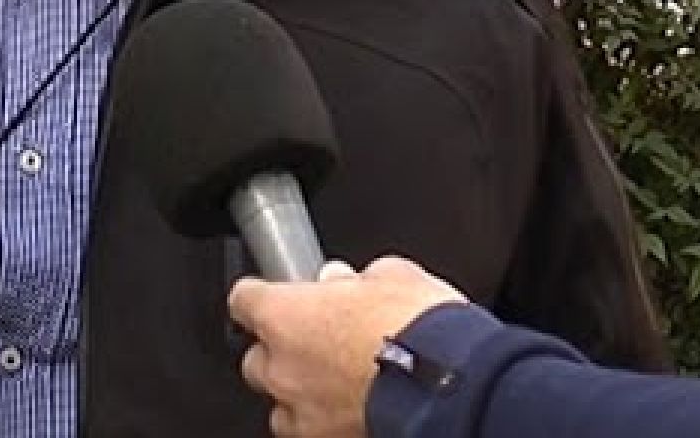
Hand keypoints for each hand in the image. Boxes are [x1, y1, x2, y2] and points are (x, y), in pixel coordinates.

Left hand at [228, 256, 466, 437]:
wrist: (455, 387)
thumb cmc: (422, 331)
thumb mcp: (394, 277)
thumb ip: (357, 280)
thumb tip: (348, 281)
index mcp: (284, 316)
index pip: (245, 299)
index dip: (264, 296)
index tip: (280, 296)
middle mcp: (282, 368)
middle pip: (257, 358)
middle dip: (283, 350)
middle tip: (321, 342)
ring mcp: (301, 413)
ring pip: (281, 404)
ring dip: (301, 393)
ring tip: (339, 384)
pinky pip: (311, 433)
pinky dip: (326, 422)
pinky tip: (355, 409)